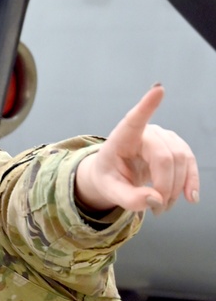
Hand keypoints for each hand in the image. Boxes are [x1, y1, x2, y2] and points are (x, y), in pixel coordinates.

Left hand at [75, 86, 199, 214]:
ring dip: (176, 188)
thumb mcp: (110, 191)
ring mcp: (164, 137)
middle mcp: (146, 132)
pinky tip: (190, 197)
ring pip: (180, 159)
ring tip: (163, 208)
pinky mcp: (176, 147)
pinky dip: (190, 182)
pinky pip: (189, 162)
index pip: (135, 119)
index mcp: (122, 137)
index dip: (147, 106)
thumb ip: (128, 199)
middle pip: (165, 157)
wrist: (116, 175)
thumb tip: (156, 200)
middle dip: (165, 187)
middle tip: (157, 211)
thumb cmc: (109, 178)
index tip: (158, 89)